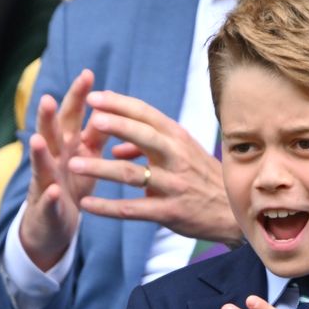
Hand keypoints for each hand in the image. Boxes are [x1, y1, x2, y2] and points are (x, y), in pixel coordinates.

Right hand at [19, 69, 109, 269]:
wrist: (55, 221)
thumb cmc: (74, 182)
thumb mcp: (87, 155)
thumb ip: (96, 132)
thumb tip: (110, 103)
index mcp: (67, 143)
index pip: (72, 115)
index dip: (78, 96)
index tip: (87, 74)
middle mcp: (53, 158)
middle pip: (50, 133)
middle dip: (48, 117)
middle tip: (48, 99)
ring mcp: (46, 181)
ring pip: (41, 164)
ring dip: (38, 152)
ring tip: (37, 139)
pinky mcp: (47, 207)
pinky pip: (48, 201)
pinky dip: (50, 196)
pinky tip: (53, 190)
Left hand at [68, 90, 242, 244]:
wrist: (234, 212)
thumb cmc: (202, 177)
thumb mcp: (181, 153)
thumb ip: (147, 146)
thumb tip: (116, 147)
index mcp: (177, 138)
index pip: (147, 115)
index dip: (120, 104)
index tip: (93, 96)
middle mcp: (176, 157)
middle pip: (144, 136)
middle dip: (117, 126)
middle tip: (91, 120)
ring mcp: (173, 185)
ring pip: (133, 174)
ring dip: (101, 168)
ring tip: (73, 164)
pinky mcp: (170, 212)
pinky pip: (133, 209)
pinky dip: (107, 207)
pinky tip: (85, 204)